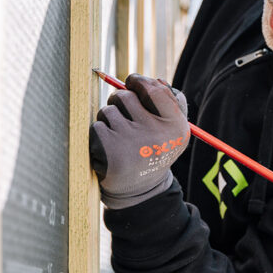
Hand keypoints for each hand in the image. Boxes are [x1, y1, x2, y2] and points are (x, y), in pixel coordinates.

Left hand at [89, 74, 189, 209]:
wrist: (140, 192)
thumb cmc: (155, 152)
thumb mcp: (174, 132)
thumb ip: (172, 103)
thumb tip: (157, 80)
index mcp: (175, 126)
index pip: (155, 89)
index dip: (139, 81)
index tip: (131, 82)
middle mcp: (155, 132)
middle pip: (126, 96)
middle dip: (119, 101)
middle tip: (122, 115)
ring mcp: (131, 140)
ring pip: (108, 111)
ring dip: (108, 119)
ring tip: (119, 138)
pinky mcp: (109, 149)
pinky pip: (97, 126)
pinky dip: (99, 135)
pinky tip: (109, 150)